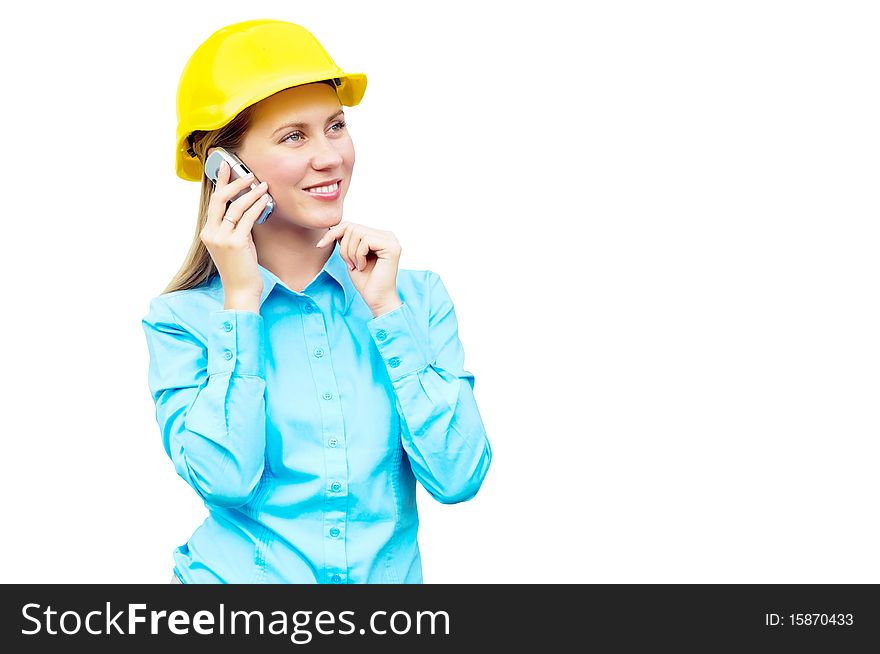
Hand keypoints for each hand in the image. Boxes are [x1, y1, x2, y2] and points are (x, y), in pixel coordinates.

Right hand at [200, 159, 269, 299]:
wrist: (241, 290)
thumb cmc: (241, 268)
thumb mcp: (235, 243)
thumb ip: (235, 226)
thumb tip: (246, 206)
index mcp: (208, 232)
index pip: (213, 201)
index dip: (220, 182)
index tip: (226, 166)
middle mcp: (211, 233)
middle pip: (219, 199)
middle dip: (234, 182)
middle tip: (249, 173)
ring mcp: (221, 238)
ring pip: (235, 206)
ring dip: (251, 193)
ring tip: (263, 185)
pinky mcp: (235, 243)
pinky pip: (247, 218)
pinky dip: (257, 206)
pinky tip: (265, 200)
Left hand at [316, 222, 401, 315]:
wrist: (377, 299)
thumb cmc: (366, 281)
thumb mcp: (350, 256)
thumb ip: (346, 240)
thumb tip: (333, 226)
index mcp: (378, 236)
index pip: (352, 225)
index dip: (334, 233)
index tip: (320, 244)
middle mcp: (387, 236)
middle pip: (353, 227)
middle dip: (344, 247)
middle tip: (349, 264)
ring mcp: (391, 240)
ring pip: (357, 232)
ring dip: (350, 252)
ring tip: (356, 266)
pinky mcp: (391, 247)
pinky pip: (365, 241)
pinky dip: (358, 255)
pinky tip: (363, 267)